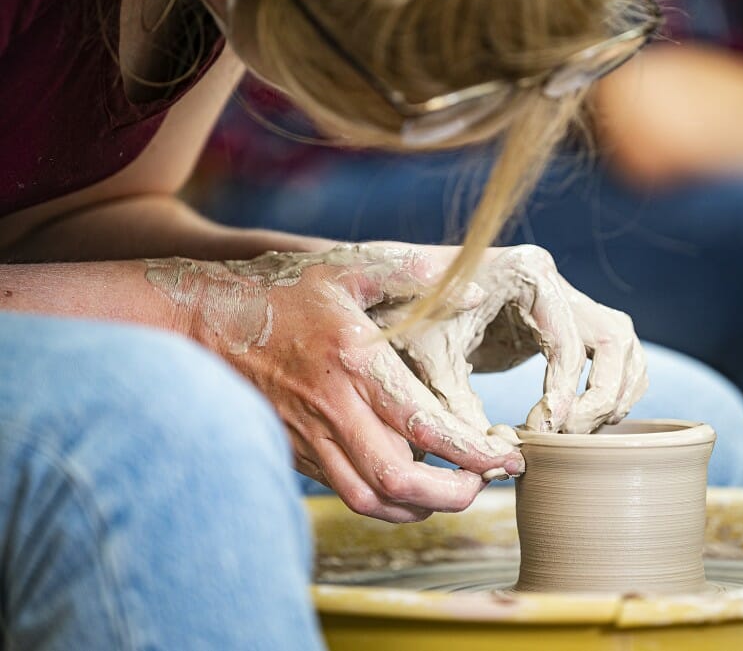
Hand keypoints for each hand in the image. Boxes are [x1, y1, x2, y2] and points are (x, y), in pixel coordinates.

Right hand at [145, 244, 524, 522]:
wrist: (201, 325)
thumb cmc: (280, 294)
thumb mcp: (345, 269)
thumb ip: (411, 276)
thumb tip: (475, 290)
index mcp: (355, 363)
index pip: (424, 426)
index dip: (473, 453)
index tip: (507, 458)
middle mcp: (334, 410)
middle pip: (401, 481)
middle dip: (454, 495)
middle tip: (486, 482)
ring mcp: (311, 438)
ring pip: (370, 499)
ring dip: (420, 508)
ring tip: (453, 491)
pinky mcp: (296, 453)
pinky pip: (346, 493)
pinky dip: (385, 503)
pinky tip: (409, 488)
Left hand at [370, 244, 648, 433]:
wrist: (407, 299)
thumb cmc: (417, 320)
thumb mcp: (434, 361)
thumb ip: (459, 406)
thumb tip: (497, 457)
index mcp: (527, 272)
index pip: (569, 339)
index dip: (565, 392)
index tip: (545, 432)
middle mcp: (555, 280)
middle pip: (615, 339)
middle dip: (600, 397)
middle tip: (566, 435)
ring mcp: (566, 299)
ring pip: (624, 347)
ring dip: (614, 395)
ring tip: (573, 433)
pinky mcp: (567, 322)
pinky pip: (614, 356)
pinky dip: (611, 390)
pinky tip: (578, 422)